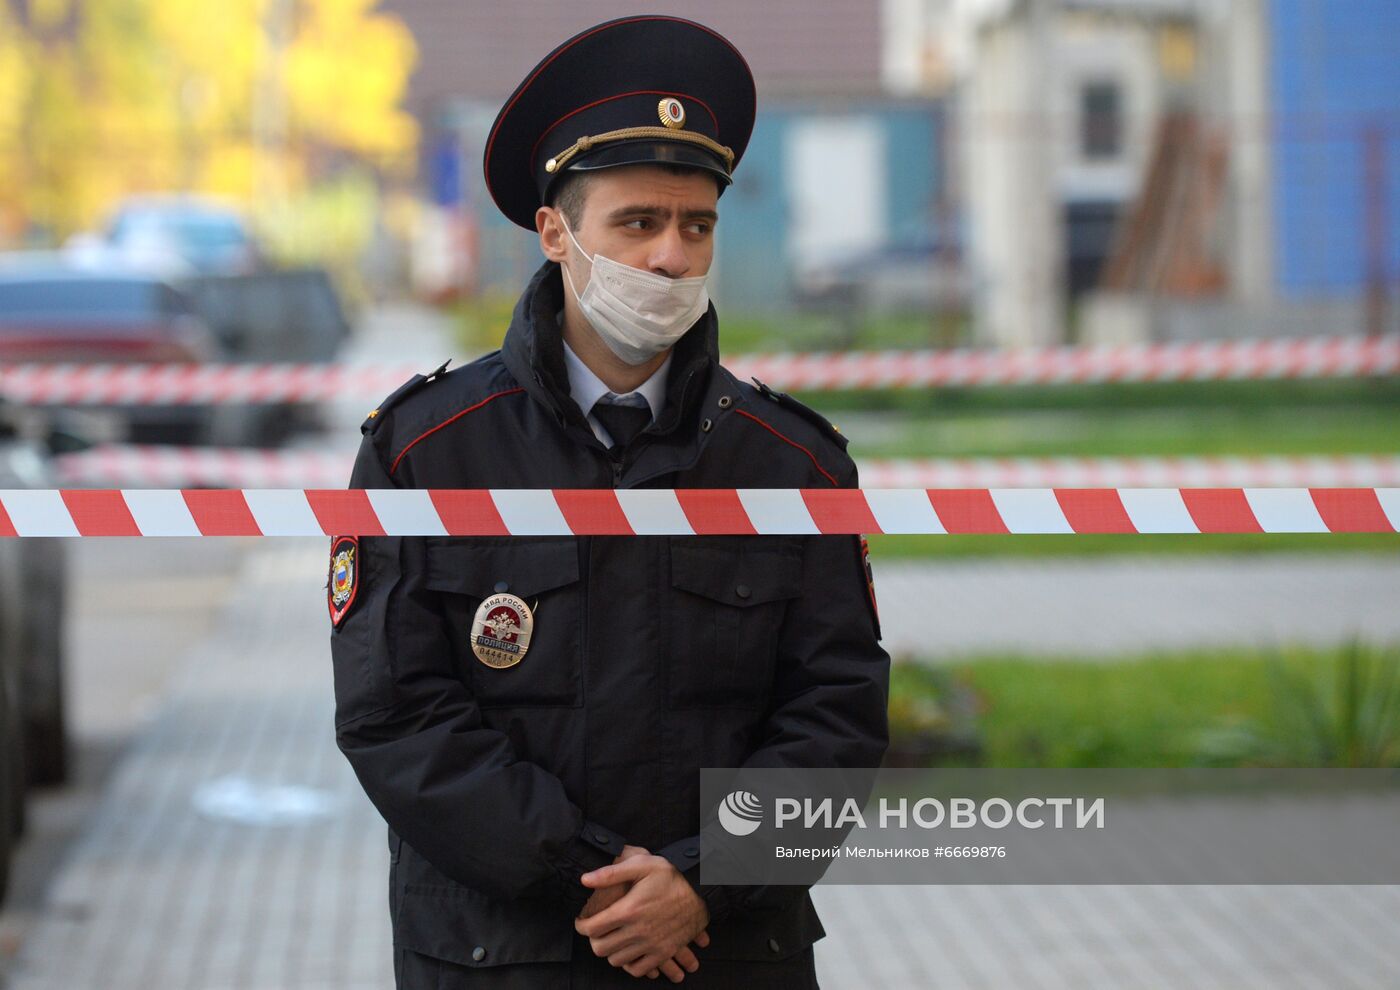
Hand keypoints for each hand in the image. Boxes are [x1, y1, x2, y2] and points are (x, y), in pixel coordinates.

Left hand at [576, 853, 710, 980]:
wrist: (702, 890)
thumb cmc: (671, 876)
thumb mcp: (642, 865)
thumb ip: (611, 873)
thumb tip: (584, 879)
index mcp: (628, 910)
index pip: (592, 928)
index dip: (581, 925)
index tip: (582, 921)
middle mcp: (637, 931)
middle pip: (600, 948)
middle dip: (593, 939)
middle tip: (596, 930)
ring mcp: (651, 945)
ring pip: (616, 961)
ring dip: (610, 951)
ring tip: (612, 938)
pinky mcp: (662, 953)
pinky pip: (637, 970)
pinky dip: (628, 964)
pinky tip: (628, 951)